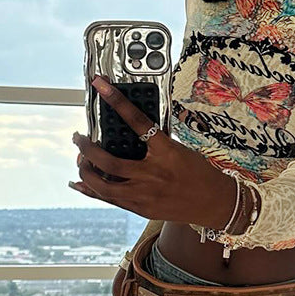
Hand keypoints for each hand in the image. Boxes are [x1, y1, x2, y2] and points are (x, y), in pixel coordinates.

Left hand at [70, 74, 237, 227]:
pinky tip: (79, 184)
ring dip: (86, 171)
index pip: (138, 121)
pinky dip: (92, 190)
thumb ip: (155, 142)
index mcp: (166, 152)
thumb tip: (130, 130)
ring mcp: (145, 195)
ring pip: (103, 185)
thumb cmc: (200, 174)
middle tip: (79, 137)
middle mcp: (153, 175)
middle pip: (108, 162)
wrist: (215, 203)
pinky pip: (111, 200)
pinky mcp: (142, 209)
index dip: (117, 101)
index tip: (101, 85)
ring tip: (81, 160)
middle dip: (86, 149)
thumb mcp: (180, 150)